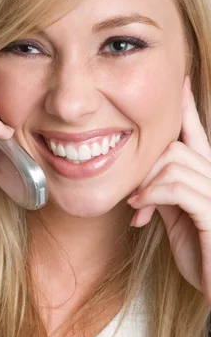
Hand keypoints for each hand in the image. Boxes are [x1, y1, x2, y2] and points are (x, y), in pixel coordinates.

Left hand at [128, 76, 210, 303]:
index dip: (186, 108)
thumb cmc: (202, 254)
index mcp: (208, 177)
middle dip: (146, 166)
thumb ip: (166, 195)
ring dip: (146, 184)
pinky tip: (141, 210)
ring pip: (174, 162)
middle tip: (134, 195)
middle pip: (175, 146)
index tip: (179, 81)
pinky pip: (177, 187)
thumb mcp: (178, 220)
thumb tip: (145, 183)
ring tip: (138, 205)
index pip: (197, 134)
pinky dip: (153, 195)